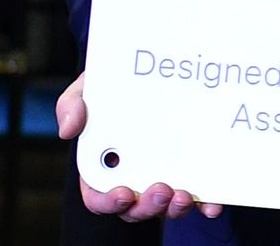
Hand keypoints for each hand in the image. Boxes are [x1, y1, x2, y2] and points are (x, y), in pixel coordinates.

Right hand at [56, 73, 223, 220]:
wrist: (150, 70)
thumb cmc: (113, 86)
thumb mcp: (88, 88)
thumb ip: (72, 104)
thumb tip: (67, 130)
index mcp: (102, 166)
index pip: (98, 197)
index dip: (109, 202)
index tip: (123, 194)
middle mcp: (131, 179)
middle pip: (134, 209)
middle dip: (147, 206)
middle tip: (162, 190)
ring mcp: (160, 178)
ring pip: (164, 208)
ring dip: (174, 209)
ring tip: (185, 195)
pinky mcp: (188, 174)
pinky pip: (196, 198)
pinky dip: (204, 205)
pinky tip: (212, 204)